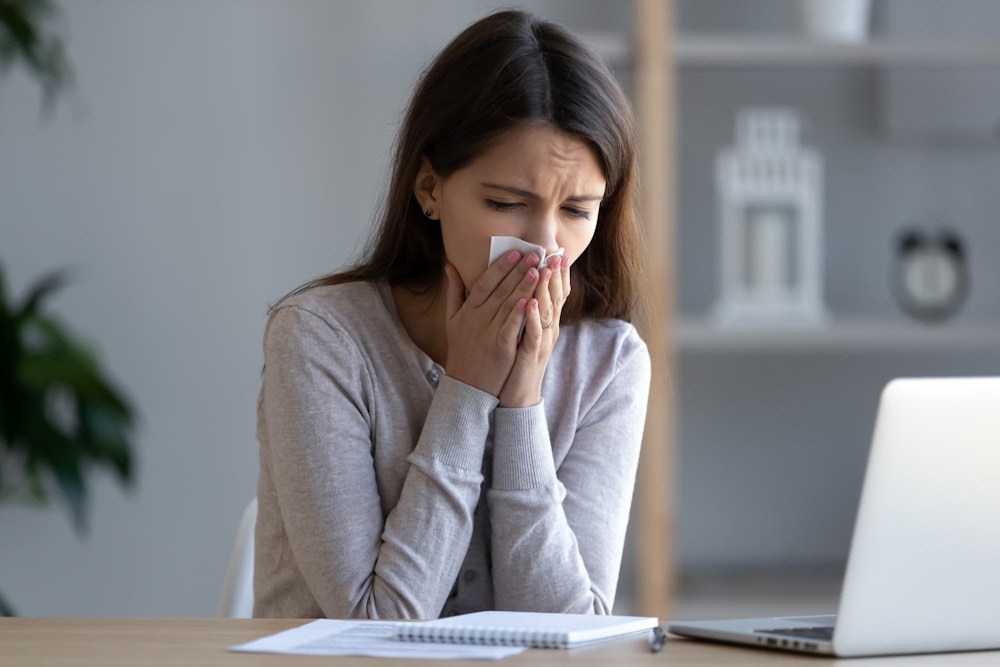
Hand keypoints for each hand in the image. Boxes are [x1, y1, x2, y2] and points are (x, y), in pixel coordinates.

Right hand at [443, 251, 540, 396]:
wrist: (466, 384)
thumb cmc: (461, 350)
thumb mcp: (452, 319)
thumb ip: (454, 292)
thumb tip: (449, 265)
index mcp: (468, 310)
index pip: (485, 283)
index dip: (500, 267)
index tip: (515, 252)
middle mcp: (478, 318)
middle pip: (500, 290)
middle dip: (518, 271)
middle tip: (534, 254)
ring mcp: (489, 333)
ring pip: (508, 305)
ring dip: (523, 286)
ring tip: (537, 270)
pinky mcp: (501, 347)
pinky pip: (512, 327)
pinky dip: (519, 313)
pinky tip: (530, 299)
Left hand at [498, 254, 570, 407]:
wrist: (517, 395)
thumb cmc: (515, 362)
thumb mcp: (522, 332)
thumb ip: (522, 311)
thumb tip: (522, 291)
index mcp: (543, 322)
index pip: (554, 293)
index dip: (557, 273)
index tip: (556, 251)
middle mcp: (546, 330)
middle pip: (555, 298)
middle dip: (556, 275)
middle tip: (556, 253)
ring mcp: (540, 342)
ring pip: (546, 312)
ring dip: (546, 290)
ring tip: (544, 269)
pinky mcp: (531, 355)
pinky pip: (532, 334)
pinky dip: (531, 317)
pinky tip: (528, 302)